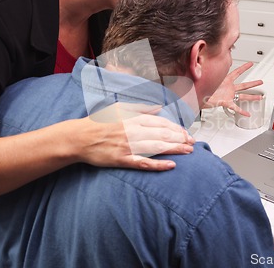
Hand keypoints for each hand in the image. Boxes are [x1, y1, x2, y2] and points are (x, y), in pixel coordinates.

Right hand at [73, 103, 194, 170]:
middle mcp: (133, 130)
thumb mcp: (120, 108)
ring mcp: (128, 145)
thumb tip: (158, 107)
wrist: (80, 137)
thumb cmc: (99, 122)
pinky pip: (143, 162)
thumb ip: (140, 108)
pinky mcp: (122, 159)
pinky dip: (158, 164)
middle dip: (180, 138)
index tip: (187, 133)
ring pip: (157, 147)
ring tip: (188, 151)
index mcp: (134, 118)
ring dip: (175, 149)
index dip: (177, 128)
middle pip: (162, 134)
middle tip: (193, 143)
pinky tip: (171, 166)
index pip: (161, 123)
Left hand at [204, 62, 262, 115]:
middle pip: (244, 85)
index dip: (244, 68)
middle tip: (260, 82)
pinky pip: (235, 107)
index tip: (250, 64)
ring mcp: (228, 95)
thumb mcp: (208, 77)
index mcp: (225, 80)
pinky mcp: (226, 103)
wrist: (197, 97)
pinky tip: (247, 113)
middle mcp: (228, 88)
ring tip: (259, 97)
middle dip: (253, 84)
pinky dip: (241, 111)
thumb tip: (206, 60)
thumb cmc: (202, 87)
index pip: (237, 72)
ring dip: (251, 97)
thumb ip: (210, 70)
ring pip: (243, 96)